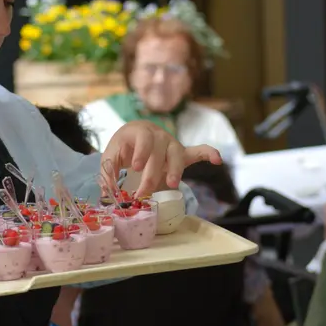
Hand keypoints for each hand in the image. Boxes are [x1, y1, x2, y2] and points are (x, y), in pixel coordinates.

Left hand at [101, 121, 221, 195]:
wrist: (135, 137)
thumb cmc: (123, 148)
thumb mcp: (111, 157)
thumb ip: (108, 173)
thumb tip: (108, 194)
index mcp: (139, 132)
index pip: (144, 139)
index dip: (142, 152)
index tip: (136, 167)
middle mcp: (158, 136)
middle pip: (160, 152)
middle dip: (152, 173)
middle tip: (143, 192)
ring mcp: (172, 144)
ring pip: (178, 154)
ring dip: (176, 169)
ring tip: (172, 184)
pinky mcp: (182, 153)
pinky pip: (198, 151)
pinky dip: (208, 153)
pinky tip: (217, 160)